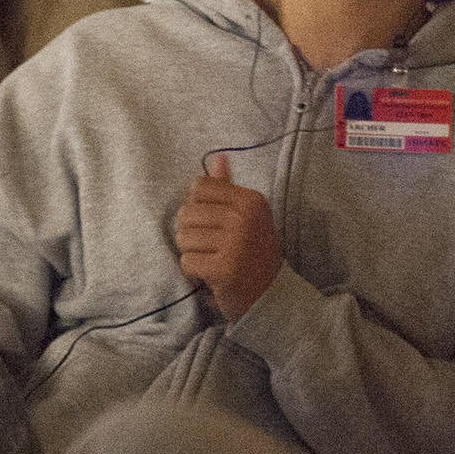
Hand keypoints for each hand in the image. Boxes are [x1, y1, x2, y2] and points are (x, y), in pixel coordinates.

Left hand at [174, 152, 283, 320]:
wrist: (271, 296)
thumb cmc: (254, 253)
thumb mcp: (248, 217)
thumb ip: (229, 188)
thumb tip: (218, 157)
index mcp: (251, 200)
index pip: (199, 188)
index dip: (198, 207)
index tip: (213, 225)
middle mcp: (245, 218)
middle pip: (187, 212)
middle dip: (191, 232)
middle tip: (210, 247)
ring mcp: (236, 244)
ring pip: (184, 238)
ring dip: (191, 252)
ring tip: (210, 260)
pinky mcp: (224, 269)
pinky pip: (186, 262)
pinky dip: (192, 271)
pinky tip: (208, 274)